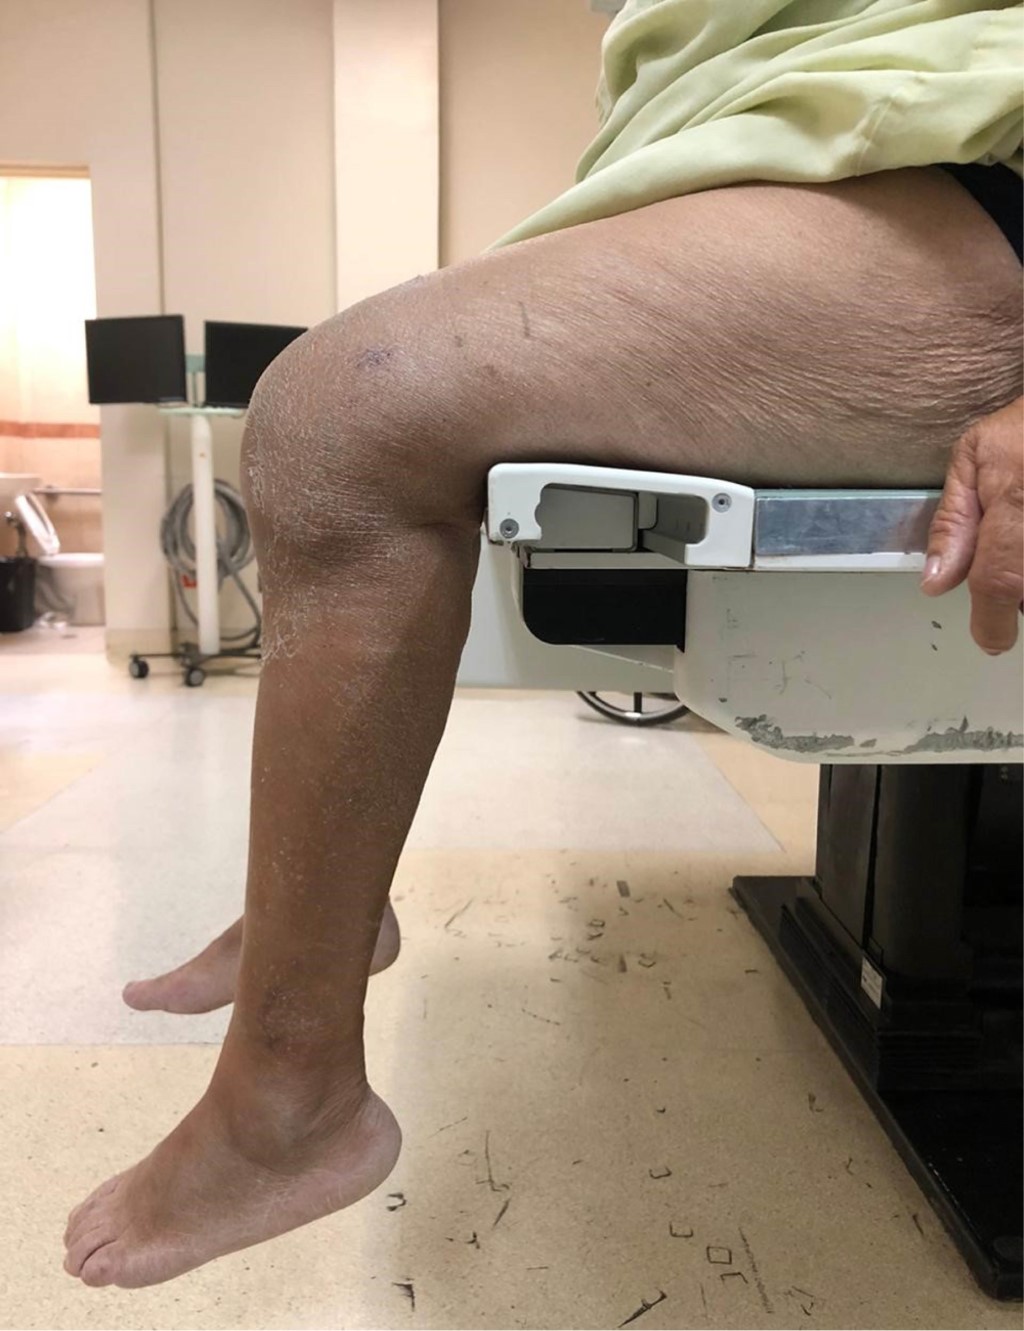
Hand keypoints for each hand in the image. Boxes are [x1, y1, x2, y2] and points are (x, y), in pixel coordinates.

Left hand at [922, 397, 1022, 654]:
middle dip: (1015, 595)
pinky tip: (1021, 548)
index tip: (989, 641)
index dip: (993, 621)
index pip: (1000, 580)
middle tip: (1007, 557)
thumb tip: (936, 583)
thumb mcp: (973, 457)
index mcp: (1014, 504)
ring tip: (1015, 544)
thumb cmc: (1021, 427)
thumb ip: (953, 522)